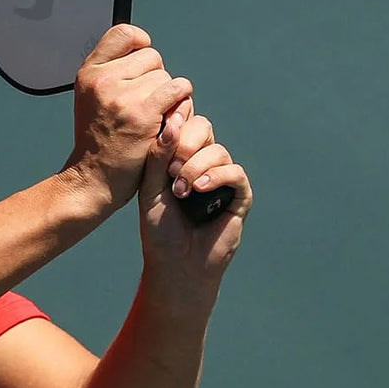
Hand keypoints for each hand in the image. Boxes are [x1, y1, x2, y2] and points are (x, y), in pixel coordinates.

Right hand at [65, 24, 192, 211]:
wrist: (93, 179)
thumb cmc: (98, 143)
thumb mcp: (91, 99)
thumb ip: (111, 72)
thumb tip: (143, 47)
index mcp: (88, 73)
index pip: (123, 34)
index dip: (139, 44)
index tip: (141, 66)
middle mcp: (102, 80)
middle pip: (151, 56)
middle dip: (154, 79)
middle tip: (144, 105)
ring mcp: (122, 96)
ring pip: (166, 76)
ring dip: (168, 97)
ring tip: (151, 119)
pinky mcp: (142, 113)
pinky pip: (177, 90)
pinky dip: (180, 103)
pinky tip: (168, 119)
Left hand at [139, 105, 253, 295]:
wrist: (175, 264)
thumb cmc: (159, 230)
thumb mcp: (150, 190)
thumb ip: (157, 157)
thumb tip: (172, 122)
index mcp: (178, 159)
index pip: (184, 125)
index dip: (178, 122)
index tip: (166, 128)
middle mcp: (201, 164)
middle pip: (204, 129)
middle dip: (187, 143)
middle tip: (171, 168)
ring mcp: (221, 179)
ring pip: (218, 151)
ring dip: (196, 168)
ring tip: (180, 192)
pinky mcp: (238, 196)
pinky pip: (235, 173)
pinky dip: (216, 176)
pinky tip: (198, 190)